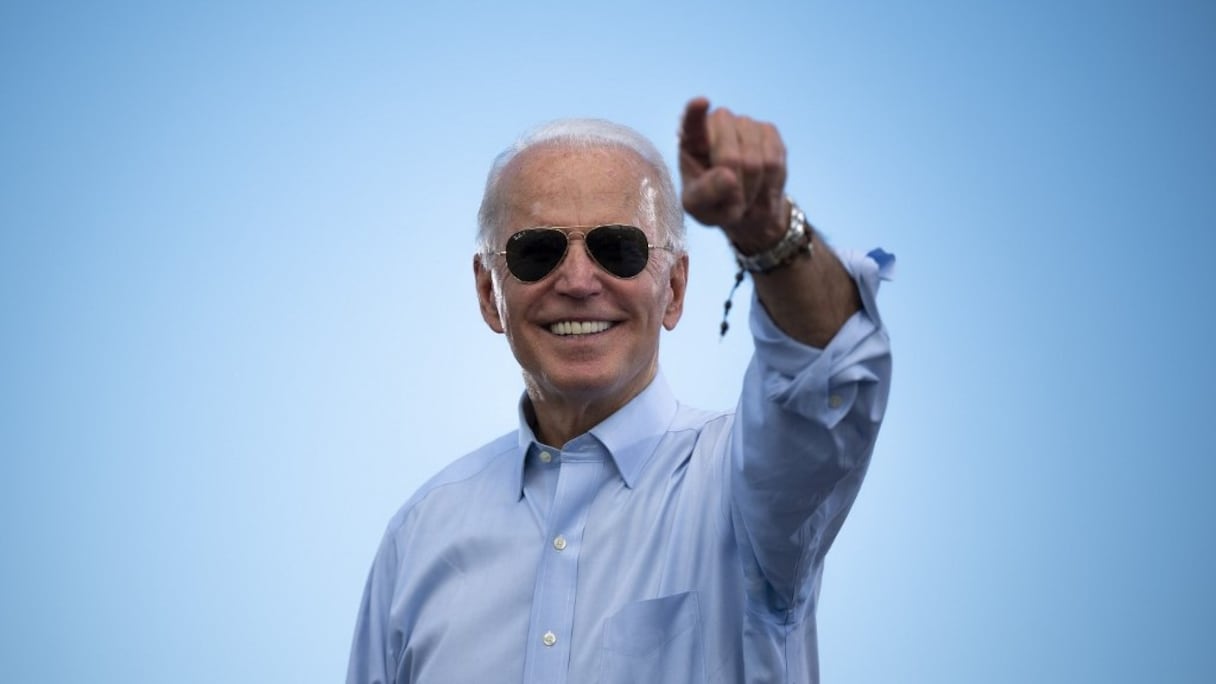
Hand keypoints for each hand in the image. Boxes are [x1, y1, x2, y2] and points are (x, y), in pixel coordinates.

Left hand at [678, 97, 788, 253]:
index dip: (695, 112)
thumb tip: (728, 176)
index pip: (691, 121)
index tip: (702, 102)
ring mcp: (744, 123)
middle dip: (736, 189)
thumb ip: (706, 194)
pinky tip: (762, 189)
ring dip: (754, 190)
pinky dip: (770, 184)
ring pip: (757, 162)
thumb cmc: (712, 202)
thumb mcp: (699, 207)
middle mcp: (717, 123)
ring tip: (746, 198)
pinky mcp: (768, 130)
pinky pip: (775, 162)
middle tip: (735, 206)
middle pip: (731, 157)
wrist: (743, 203)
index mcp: (691, 140)